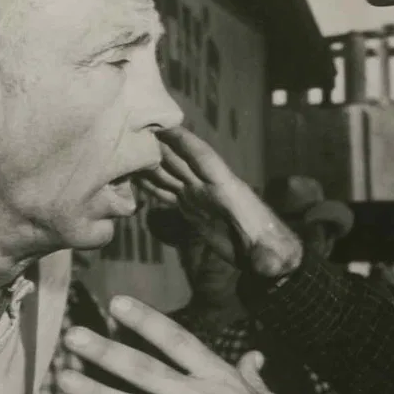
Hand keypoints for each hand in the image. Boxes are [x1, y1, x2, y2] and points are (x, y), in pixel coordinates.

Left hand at [58, 296, 310, 393]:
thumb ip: (252, 377)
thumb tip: (253, 357)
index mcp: (219, 379)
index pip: (177, 341)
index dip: (146, 321)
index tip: (118, 303)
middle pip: (144, 369)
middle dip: (105, 351)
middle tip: (73, 336)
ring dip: (95, 393)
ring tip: (65, 380)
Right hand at [141, 127, 302, 278]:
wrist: (267, 259)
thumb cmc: (271, 254)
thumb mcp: (271, 257)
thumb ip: (267, 259)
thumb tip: (270, 266)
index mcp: (229, 191)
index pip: (204, 159)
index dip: (185, 142)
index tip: (164, 126)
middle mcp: (211, 188)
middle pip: (180, 160)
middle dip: (158, 144)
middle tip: (128, 130)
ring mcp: (200, 197)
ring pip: (171, 173)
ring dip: (149, 161)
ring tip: (122, 149)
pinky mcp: (193, 210)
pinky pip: (168, 192)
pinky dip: (151, 183)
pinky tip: (132, 177)